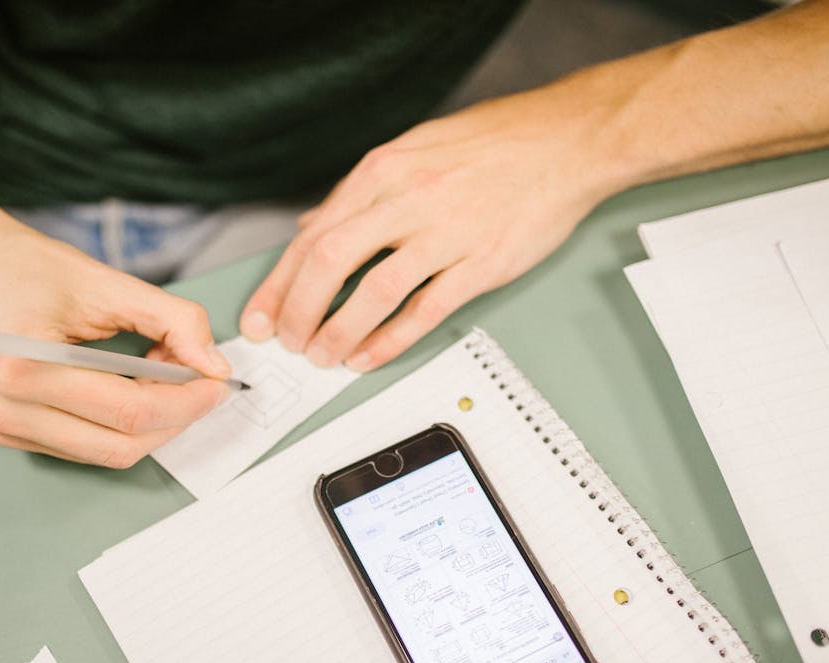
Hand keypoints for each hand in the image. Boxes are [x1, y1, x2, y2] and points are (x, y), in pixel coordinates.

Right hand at [0, 213, 231, 467]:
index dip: (186, 402)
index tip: (218, 383)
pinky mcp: (11, 435)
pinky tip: (132, 387)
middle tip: (202, 382)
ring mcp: (5, 428)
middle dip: (175, 417)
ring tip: (161, 375)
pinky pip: (87, 448)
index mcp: (24, 366)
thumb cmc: (29, 269)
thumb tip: (216, 366)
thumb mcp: (109, 282)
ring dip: (151, 423)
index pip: (129, 410)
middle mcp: (7, 408)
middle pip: (122, 443)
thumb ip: (174, 320)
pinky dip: (123, 426)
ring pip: (108, 453)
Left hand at [239, 87, 624, 370]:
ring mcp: (445, 233)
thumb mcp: (413, 149)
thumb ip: (360, 193)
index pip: (312, 235)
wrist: (567, 141)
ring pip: (373, 293)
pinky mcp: (480, 263)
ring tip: (324, 356)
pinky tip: (369, 357)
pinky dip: (390, 340)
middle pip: (329, 264)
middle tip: (288, 342)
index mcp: (384, 170)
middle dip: (299, 312)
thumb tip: (312, 227)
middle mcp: (408, 198)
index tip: (261, 316)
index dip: (279, 284)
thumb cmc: (494, 145)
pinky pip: (424, 311)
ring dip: (339, 333)